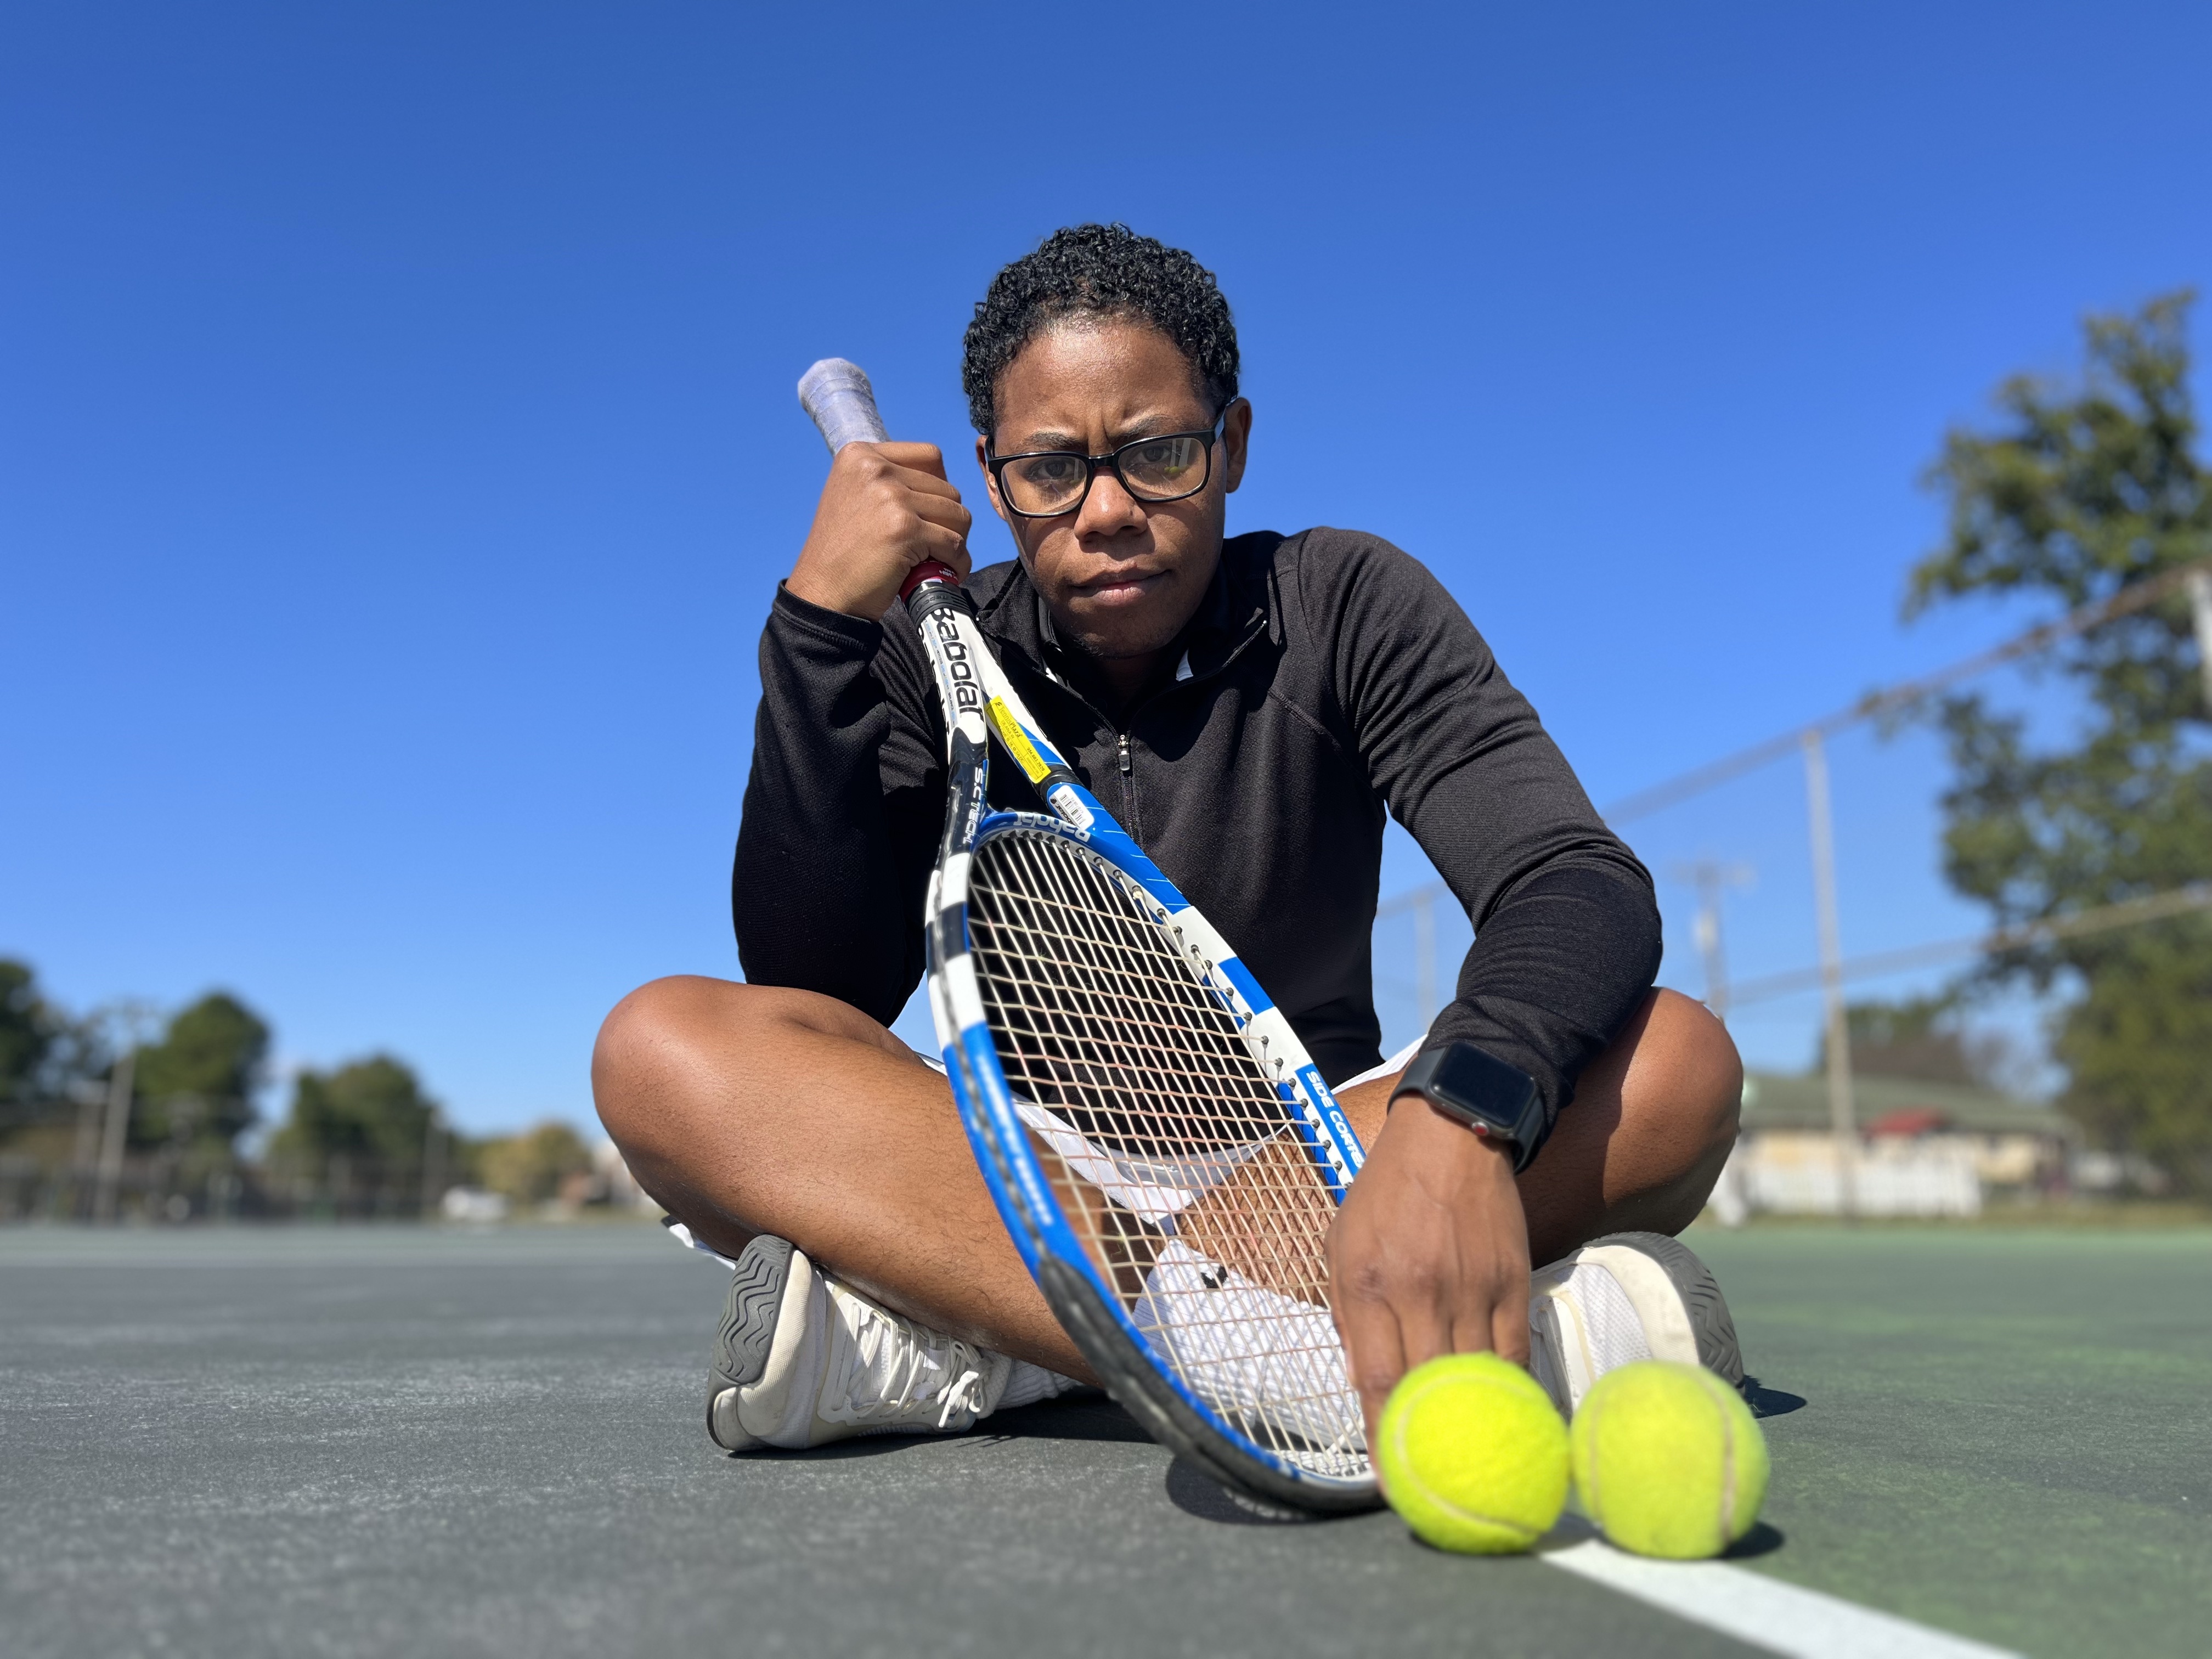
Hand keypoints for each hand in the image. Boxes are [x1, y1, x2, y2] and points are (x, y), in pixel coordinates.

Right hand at [787, 441, 972, 619]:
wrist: (822, 593)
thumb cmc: (842, 552)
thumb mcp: (854, 496)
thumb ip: (888, 480)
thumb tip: (940, 481)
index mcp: (860, 455)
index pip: (930, 455)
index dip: (939, 487)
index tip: (929, 513)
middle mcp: (874, 468)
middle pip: (947, 488)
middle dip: (948, 521)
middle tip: (934, 545)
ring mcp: (891, 498)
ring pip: (957, 515)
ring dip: (956, 541)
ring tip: (938, 558)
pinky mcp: (905, 530)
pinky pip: (955, 543)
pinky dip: (957, 562)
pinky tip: (945, 572)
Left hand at [1326, 1096, 1531, 1459]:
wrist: (1452, 1134)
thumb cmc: (1385, 1193)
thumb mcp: (1341, 1244)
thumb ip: (1347, 1314)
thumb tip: (1362, 1384)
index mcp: (1370, 1283)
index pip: (1381, 1380)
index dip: (1386, 1438)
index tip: (1391, 1482)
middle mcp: (1422, 1291)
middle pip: (1430, 1389)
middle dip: (1429, 1446)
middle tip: (1431, 1488)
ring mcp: (1474, 1289)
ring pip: (1478, 1378)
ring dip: (1474, 1428)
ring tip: (1471, 1467)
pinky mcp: (1515, 1283)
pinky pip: (1515, 1355)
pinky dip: (1512, 1394)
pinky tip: (1509, 1421)